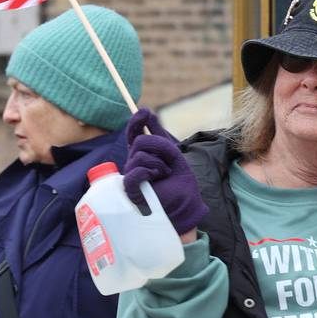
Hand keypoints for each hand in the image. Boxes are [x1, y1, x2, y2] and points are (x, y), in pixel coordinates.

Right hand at [123, 108, 207, 234]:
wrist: (185, 206)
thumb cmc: (179, 183)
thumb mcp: (173, 155)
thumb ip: (159, 136)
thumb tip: (145, 111)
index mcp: (143, 154)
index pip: (134, 132)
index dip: (136, 120)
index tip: (144, 111)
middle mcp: (134, 162)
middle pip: (140, 141)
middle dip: (161, 148)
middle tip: (170, 164)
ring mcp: (131, 175)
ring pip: (139, 155)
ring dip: (159, 164)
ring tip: (165, 175)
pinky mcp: (131, 190)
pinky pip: (134, 172)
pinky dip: (147, 172)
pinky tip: (155, 179)